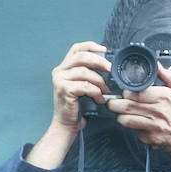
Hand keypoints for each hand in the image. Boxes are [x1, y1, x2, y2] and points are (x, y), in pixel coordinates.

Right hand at [27, 41, 110, 168]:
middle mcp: (59, 71)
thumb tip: (108, 65)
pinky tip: (99, 99)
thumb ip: (89, 74)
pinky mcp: (63, 90)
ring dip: (99, 81)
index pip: (77, 48)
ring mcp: (59, 80)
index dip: (91, 46)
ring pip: (85, 72)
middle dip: (99, 61)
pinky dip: (96, 92)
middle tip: (111, 69)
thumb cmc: (77, 107)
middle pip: (81, 56)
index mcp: (64, 67)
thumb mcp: (83, 86)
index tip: (105, 51)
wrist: (66, 125)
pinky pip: (85, 86)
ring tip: (105, 91)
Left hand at [107, 64, 170, 165]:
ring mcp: (153, 126)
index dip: (126, 91)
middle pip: (126, 105)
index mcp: (164, 97)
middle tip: (113, 102)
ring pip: (126, 120)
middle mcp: (157, 111)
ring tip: (121, 113)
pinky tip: (138, 124)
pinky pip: (134, 131)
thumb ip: (168, 76)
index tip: (125, 92)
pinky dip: (133, 128)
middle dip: (115, 103)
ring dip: (119, 116)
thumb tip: (156, 65)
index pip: (135, 92)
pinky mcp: (151, 138)